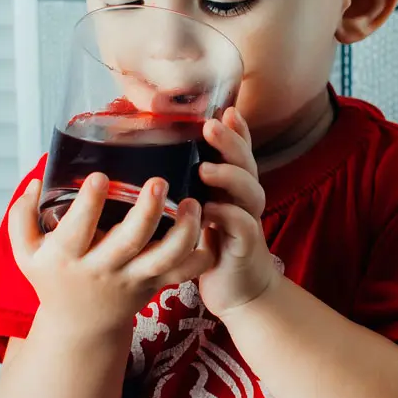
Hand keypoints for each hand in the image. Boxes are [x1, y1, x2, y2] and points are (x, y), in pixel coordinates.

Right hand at [9, 174, 213, 335]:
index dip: (88, 204)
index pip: (76, 230)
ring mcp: (133, 278)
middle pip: (129, 242)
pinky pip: (184, 272)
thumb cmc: (53, 279)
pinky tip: (210, 227)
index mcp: (67, 257)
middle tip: (159, 181)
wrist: (80, 327)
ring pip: (165, 258)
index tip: (99, 177)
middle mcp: (102, 269)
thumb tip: (36, 180)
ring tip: (193, 202)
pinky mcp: (155, 284)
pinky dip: (201, 255)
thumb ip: (22, 216)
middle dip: (146, 211)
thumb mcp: (25, 252)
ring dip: (183, 231)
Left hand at [196, 108, 276, 317]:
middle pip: (246, 162)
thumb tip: (147, 152)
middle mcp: (244, 198)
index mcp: (232, 185)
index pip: (239, 149)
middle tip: (211, 126)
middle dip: (231, 142)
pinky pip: (242, 226)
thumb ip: (186, 181)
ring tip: (205, 170)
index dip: (236, 129)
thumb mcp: (197, 207)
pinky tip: (210, 211)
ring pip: (249, 191)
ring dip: (229, 177)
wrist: (236, 289)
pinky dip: (229, 216)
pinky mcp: (246, 247)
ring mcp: (249, 220)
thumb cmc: (209, 243)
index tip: (225, 108)